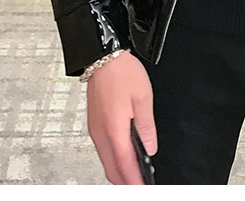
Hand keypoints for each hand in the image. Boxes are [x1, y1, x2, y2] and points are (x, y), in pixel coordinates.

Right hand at [86, 50, 157, 184]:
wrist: (102, 56)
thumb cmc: (122, 72)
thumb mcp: (143, 97)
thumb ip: (147, 126)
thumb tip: (150, 147)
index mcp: (114, 128)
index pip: (125, 165)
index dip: (135, 181)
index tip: (144, 188)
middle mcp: (101, 133)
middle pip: (112, 169)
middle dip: (126, 181)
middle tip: (142, 183)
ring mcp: (95, 129)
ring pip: (106, 161)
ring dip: (120, 170)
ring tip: (137, 172)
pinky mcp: (94, 123)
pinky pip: (103, 149)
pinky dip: (114, 158)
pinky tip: (125, 154)